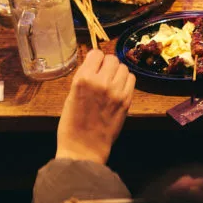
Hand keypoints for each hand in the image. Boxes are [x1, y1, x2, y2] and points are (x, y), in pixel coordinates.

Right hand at [56, 49, 135, 163]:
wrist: (84, 148)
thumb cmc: (72, 125)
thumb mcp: (70, 96)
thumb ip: (84, 79)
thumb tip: (94, 65)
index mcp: (83, 79)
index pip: (96, 54)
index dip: (95, 59)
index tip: (94, 65)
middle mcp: (101, 82)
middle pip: (112, 59)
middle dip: (107, 65)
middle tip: (103, 75)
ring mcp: (116, 91)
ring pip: (123, 67)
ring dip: (117, 72)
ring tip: (111, 83)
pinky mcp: (126, 100)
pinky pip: (131, 79)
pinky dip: (125, 81)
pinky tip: (119, 89)